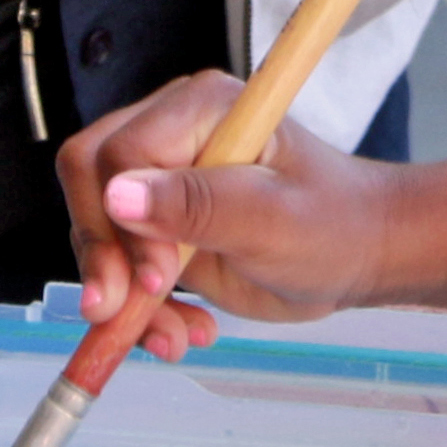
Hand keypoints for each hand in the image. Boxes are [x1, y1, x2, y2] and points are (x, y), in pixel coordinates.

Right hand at [52, 71, 394, 361]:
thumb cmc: (333, 226)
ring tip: (175, 338)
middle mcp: (170, 133)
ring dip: (123, 296)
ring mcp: (161, 180)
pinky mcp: (158, 225)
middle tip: (127, 315)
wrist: (357, 256)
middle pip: (89, 182)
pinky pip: (118, 264)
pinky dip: (139, 309)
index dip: (125, 221)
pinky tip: (182, 331)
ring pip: (97, 230)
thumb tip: (118, 197)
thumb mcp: (273, 221)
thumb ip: (198, 205)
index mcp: (201, 108)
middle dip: (104, 258)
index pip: (121, 153)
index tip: (158, 279)